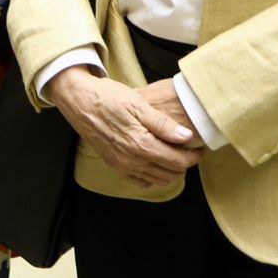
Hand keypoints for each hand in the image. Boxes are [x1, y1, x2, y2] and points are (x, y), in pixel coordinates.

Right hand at [46, 67, 201, 188]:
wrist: (78, 100)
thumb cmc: (108, 97)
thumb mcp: (138, 104)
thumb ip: (163, 124)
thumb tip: (186, 137)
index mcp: (140, 144)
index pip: (177, 161)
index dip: (193, 156)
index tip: (198, 147)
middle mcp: (131, 160)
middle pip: (170, 174)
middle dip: (184, 164)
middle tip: (188, 149)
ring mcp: (121, 165)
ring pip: (157, 180)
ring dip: (170, 171)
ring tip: (174, 154)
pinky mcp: (113, 164)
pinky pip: (140, 180)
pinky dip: (153, 176)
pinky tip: (156, 162)